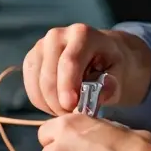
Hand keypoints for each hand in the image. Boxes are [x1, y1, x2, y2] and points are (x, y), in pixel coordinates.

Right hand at [22, 23, 150, 116]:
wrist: (101, 54)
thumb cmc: (111, 64)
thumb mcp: (119, 73)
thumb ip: (112, 84)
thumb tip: (102, 94)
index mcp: (82, 34)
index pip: (69, 62)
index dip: (67, 87)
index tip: (71, 107)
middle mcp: (57, 35)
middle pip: (49, 76)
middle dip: (59, 102)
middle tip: (75, 116)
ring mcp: (41, 46)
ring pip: (37, 84)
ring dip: (50, 104)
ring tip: (69, 111)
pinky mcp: (32, 59)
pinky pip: (31, 87)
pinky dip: (42, 102)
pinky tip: (58, 106)